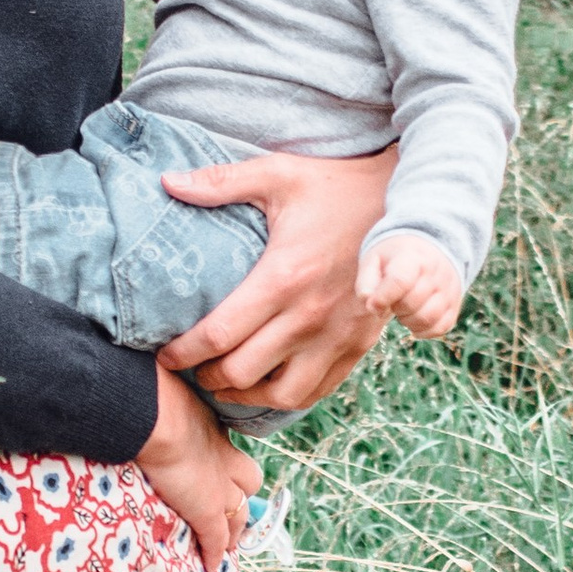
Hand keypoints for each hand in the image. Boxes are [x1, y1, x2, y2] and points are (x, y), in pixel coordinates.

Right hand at [136, 366, 258, 570]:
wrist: (155, 415)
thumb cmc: (151, 395)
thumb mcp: (164, 394)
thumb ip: (160, 400)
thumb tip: (135, 389)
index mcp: (212, 430)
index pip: (229, 451)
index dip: (229, 466)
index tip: (221, 474)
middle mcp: (223, 459)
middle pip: (248, 483)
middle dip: (242, 496)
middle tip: (233, 510)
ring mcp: (218, 486)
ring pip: (239, 515)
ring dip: (234, 530)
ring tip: (226, 545)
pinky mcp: (206, 510)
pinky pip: (217, 539)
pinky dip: (215, 554)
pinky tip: (210, 566)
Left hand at [158, 145, 394, 410]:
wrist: (406, 204)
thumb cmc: (337, 187)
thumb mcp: (278, 174)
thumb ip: (221, 181)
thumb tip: (168, 182)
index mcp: (283, 277)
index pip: (219, 334)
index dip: (184, 353)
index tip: (166, 355)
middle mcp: (309, 316)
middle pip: (242, 371)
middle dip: (207, 376)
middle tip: (191, 368)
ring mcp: (337, 337)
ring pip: (281, 394)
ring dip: (246, 395)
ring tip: (227, 381)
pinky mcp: (357, 346)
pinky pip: (317, 390)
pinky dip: (287, 397)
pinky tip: (268, 384)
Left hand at [357, 232, 464, 337]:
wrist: (427, 249)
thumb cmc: (393, 259)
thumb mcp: (374, 260)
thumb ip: (366, 281)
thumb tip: (369, 303)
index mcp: (412, 256)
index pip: (400, 281)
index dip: (383, 298)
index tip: (372, 305)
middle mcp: (436, 271)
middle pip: (411, 303)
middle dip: (394, 308)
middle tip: (391, 300)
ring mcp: (449, 289)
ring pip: (427, 319)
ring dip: (408, 321)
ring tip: (403, 309)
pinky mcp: (455, 305)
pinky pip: (440, 328)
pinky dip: (423, 330)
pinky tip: (414, 319)